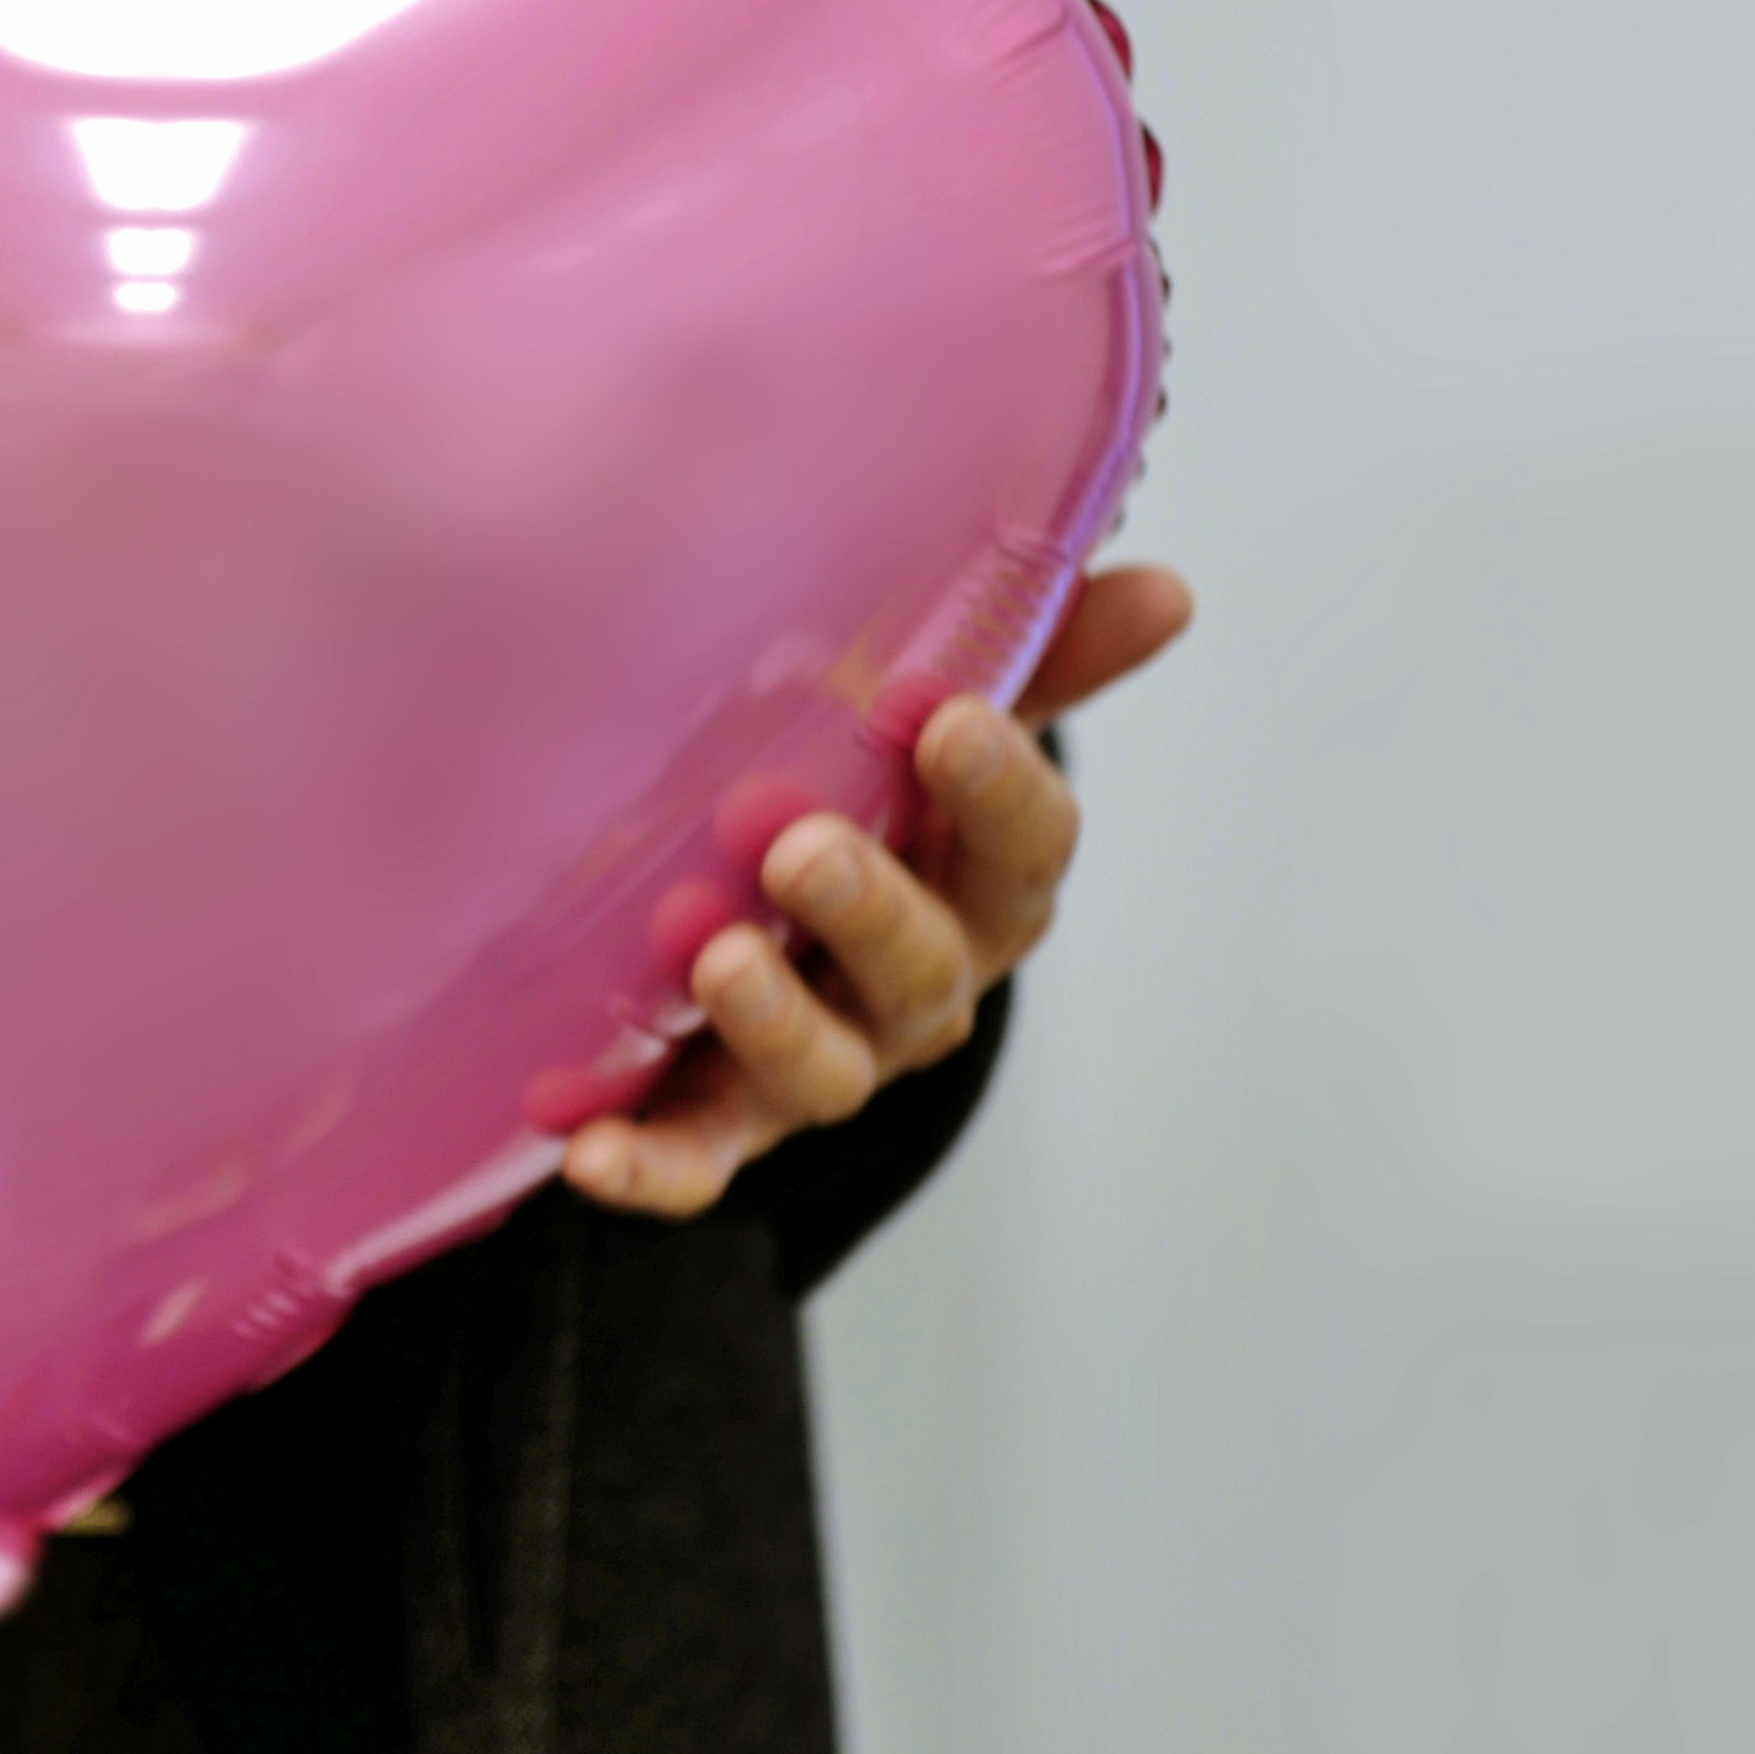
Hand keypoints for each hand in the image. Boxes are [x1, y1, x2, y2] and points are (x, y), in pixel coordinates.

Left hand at [560, 564, 1191, 1218]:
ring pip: (827, 1070)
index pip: (1027, 847)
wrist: (773, 918)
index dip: (999, 790)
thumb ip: (1043, 656)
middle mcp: (918, 985)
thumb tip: (1166, 590)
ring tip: (717, 960)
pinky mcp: (727, 1119)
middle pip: (925, 968)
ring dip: (775, 1024)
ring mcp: (829, 1058)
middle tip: (799, 849)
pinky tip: (588, 1147)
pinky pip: (698, 1157)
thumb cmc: (877, 804)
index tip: (950, 721)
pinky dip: (651, 1163)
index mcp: (982, 883)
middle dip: (869, 910)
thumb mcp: (948, 723)